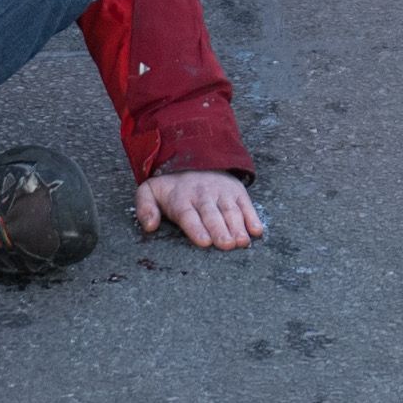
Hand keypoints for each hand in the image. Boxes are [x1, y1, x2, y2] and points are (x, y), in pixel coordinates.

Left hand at [134, 168, 264, 250]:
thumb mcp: (149, 191)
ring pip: (231, 210)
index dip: (197, 229)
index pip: (189, 215)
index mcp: (181, 199)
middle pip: (212, 214)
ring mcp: (222, 192)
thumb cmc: (171, 187)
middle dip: (220, 229)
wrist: (194, 157)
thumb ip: (145, 208)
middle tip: (227, 245)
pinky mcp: (236, 191)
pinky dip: (253, 217)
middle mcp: (203, 195)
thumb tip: (150, 226)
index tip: (204, 242)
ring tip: (242, 242)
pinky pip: (246, 204)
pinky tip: (257, 231)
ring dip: (238, 226)